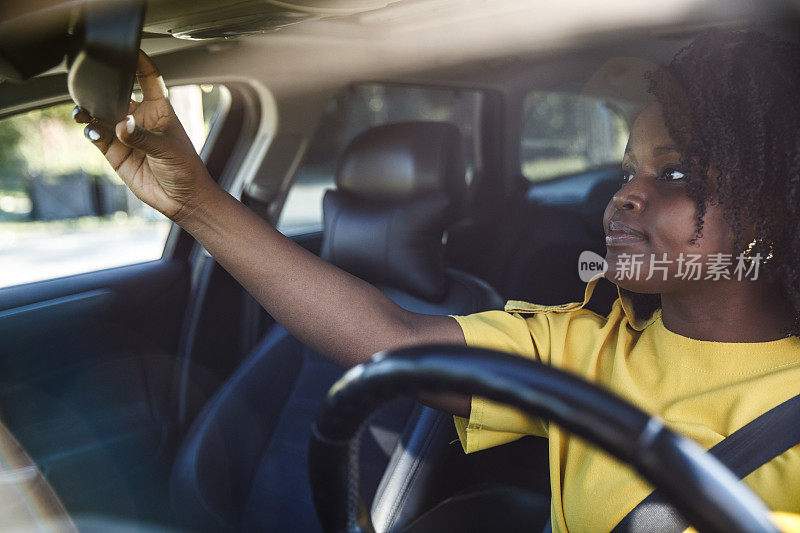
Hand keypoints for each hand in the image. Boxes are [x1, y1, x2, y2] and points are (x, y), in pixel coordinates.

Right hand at [73, 50, 216, 222]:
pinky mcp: (115, 152)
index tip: (130, 49)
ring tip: (82, 112)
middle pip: (116, 95)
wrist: (182, 200)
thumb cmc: (186, 170)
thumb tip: (120, 125)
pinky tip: (91, 131)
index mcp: (159, 110)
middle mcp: (139, 119)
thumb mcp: (169, 150)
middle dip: (102, 90)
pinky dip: (91, 132)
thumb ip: (143, 137)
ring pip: (101, 115)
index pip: (149, 79)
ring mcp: (125, 135)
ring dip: (89, 111)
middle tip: (90, 90)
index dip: (140, 63)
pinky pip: (97, 136)